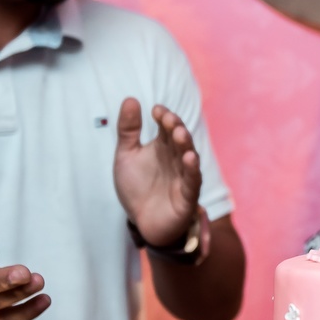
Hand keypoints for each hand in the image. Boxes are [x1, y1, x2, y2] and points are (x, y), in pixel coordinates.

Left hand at [113, 98, 201, 247]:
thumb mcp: (126, 155)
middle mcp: (176, 158)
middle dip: (176, 128)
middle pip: (180, 139)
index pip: (168, 127)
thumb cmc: (137, 187)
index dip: (164, 117)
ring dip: (185, 145)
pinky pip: (193, 181)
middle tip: (168, 120)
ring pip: (189, 157)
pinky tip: (190, 158)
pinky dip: (192, 169)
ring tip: (180, 134)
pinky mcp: (187, 196)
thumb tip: (131, 98)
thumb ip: (128, 129)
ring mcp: (183, 176)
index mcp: (163, 147)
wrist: (141, 221)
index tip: (156, 110)